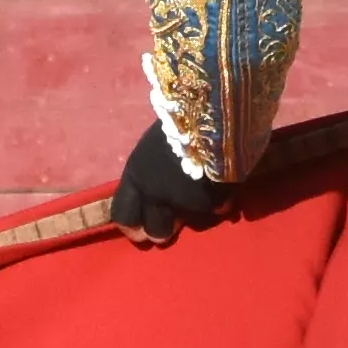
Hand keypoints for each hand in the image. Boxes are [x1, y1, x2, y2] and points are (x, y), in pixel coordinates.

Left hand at [107, 121, 232, 243]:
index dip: (130, 226)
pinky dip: (220, 202)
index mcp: (135, 176)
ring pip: (186, 224)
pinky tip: (224, 188)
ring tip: (200, 205)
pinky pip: (216, 208)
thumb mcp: (153, 146)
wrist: (213, 114)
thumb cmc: (179, 120)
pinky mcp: (210, 203)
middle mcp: (154, 193)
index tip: (138, 232)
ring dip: (191, 218)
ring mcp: (183, 201)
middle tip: (169, 229)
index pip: (122, 214)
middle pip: (154, 231)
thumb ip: (150, 171)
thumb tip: (152, 189)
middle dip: (160, 233)